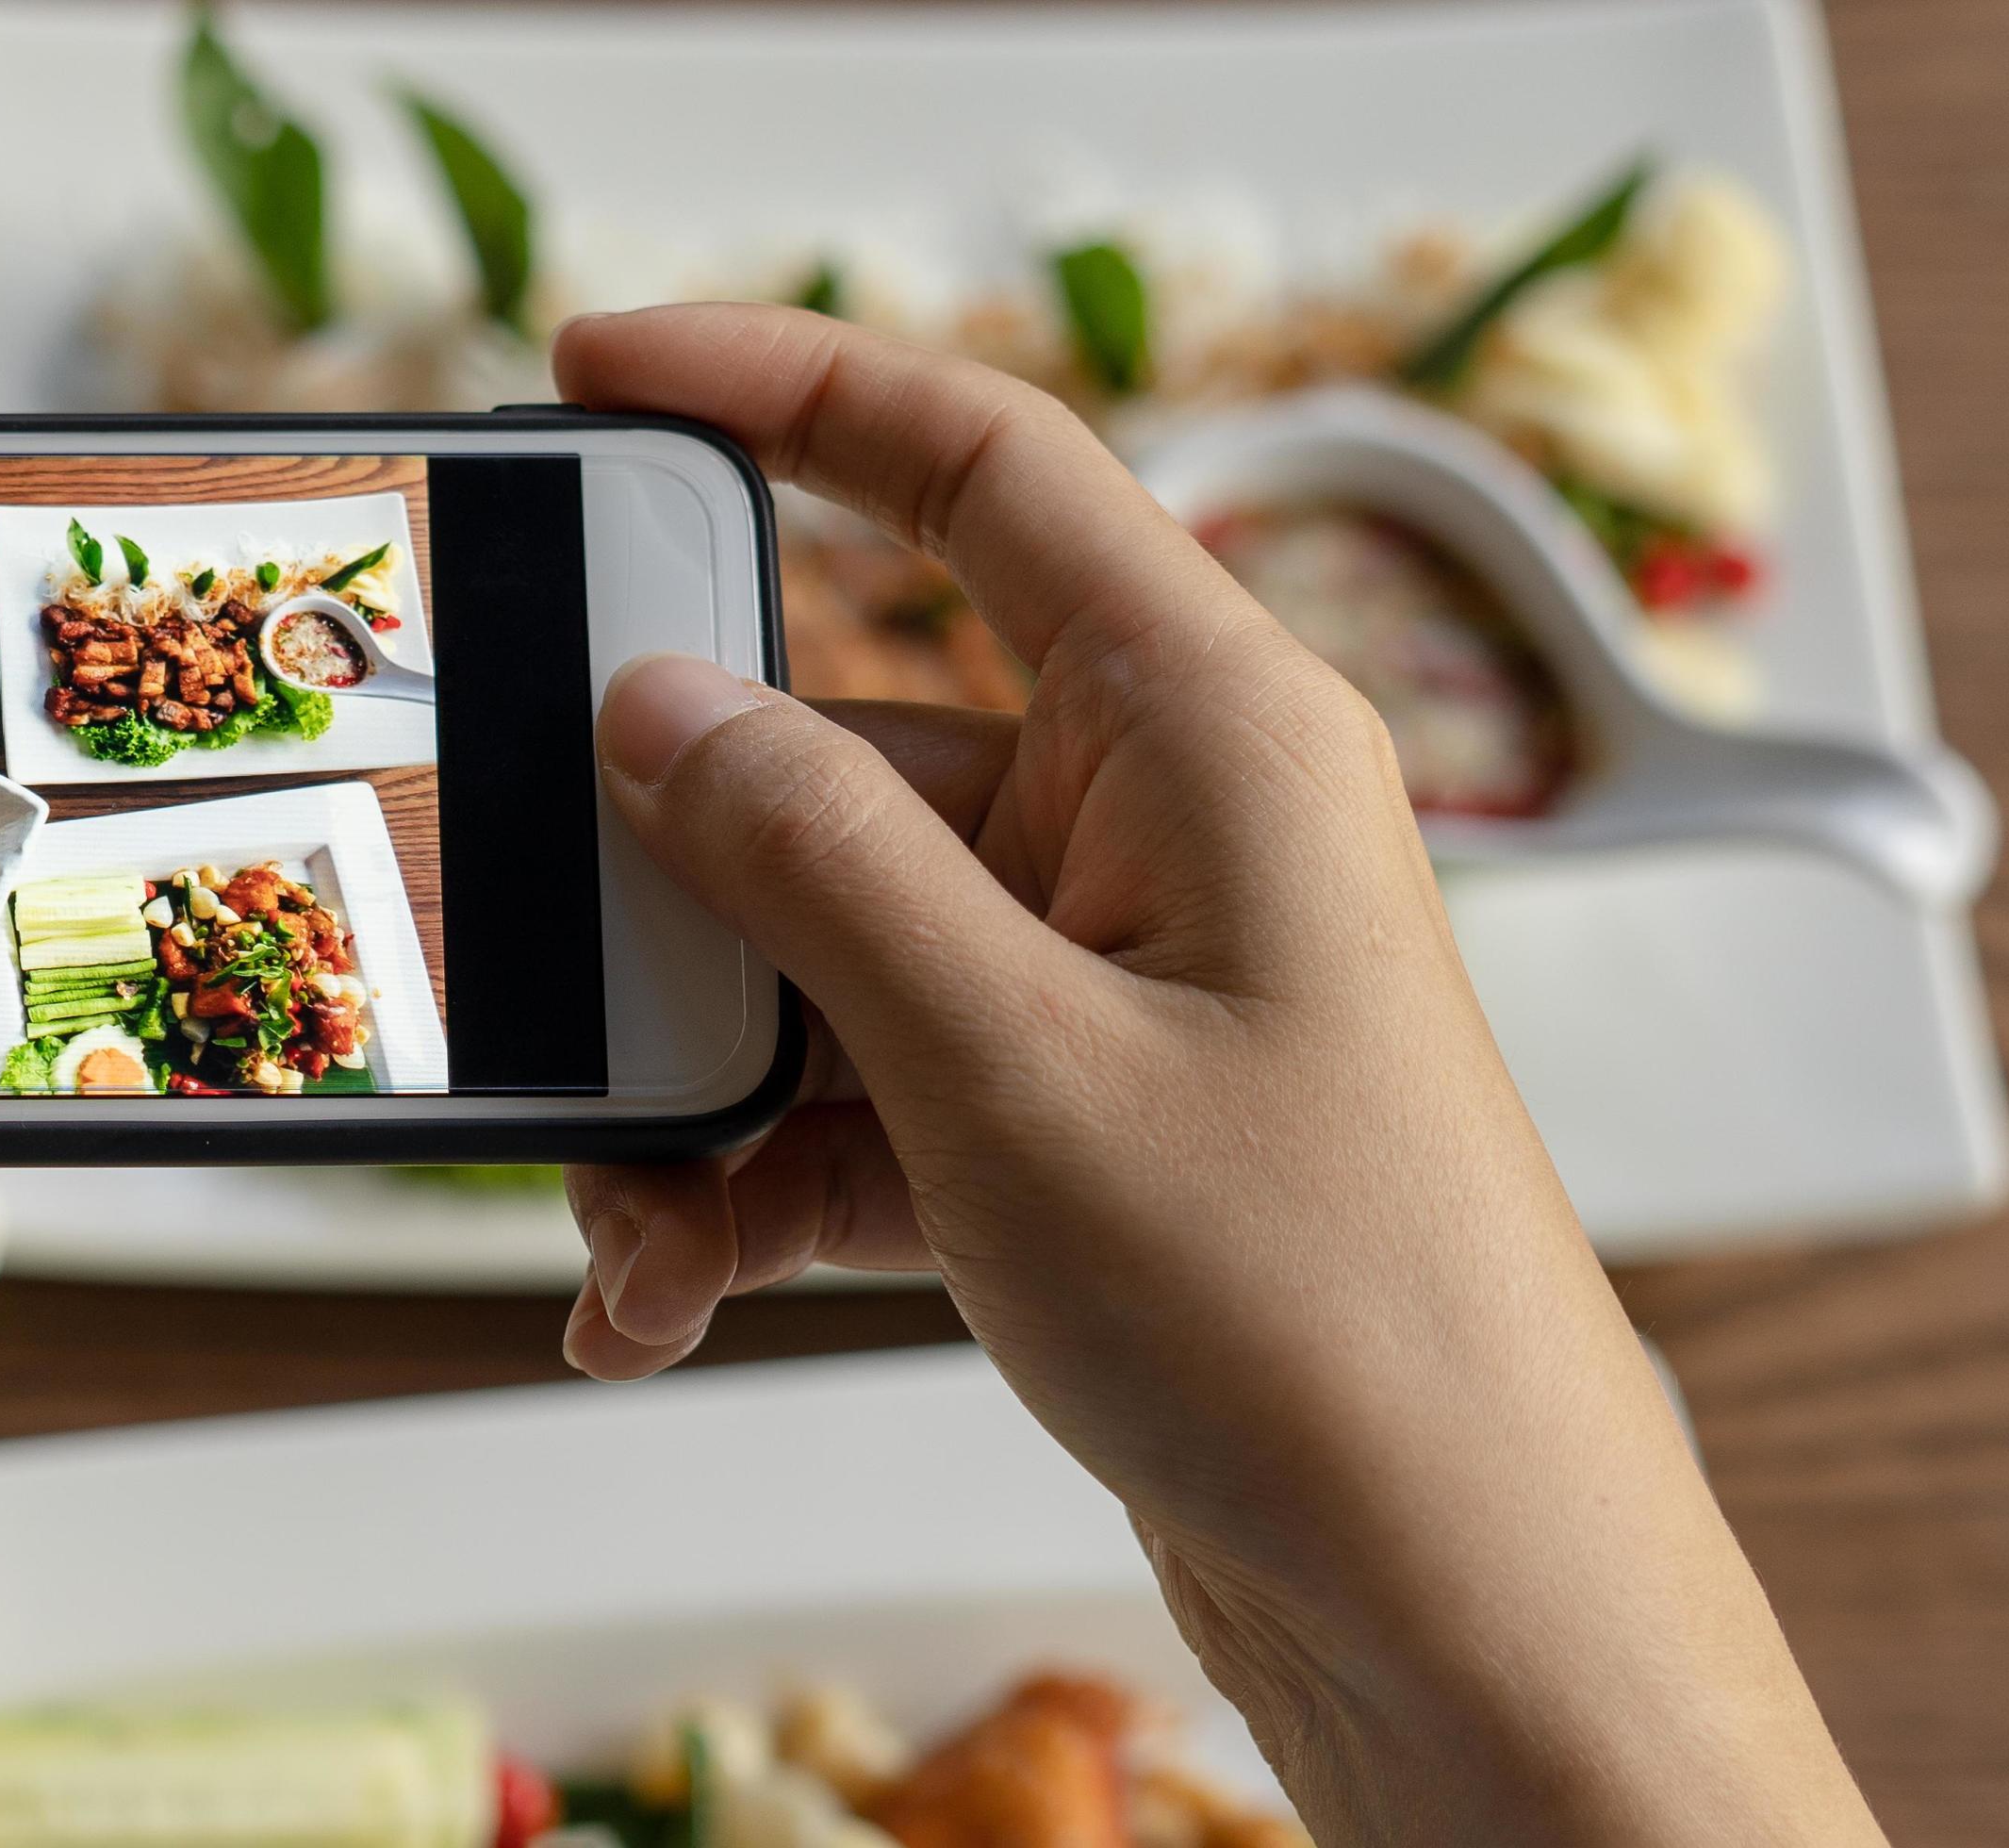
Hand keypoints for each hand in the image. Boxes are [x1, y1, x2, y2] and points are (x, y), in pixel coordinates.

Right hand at [556, 305, 1878, 1843]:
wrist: (1455, 1597)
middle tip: (553, 968)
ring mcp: (1122, 982)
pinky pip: (862, 1096)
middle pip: (848, 754)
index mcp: (1211, 732)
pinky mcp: (1079, 1125)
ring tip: (635, 1234)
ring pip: (829, 955)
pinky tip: (667, 1292)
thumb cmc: (1334, 1327)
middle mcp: (1169, 830)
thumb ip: (817, 866)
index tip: (603, 368)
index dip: (785, 383)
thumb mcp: (1016, 1068)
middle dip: (679, 893)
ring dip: (705, 1091)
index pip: (982, 466)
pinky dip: (755, 1187)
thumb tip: (664, 713)